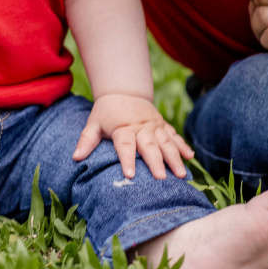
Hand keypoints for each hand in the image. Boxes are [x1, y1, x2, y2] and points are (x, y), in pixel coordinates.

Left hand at [73, 94, 193, 179]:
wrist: (123, 90)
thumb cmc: (106, 112)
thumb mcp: (93, 123)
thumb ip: (87, 140)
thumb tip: (76, 157)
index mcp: (122, 127)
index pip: (124, 144)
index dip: (127, 159)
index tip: (129, 175)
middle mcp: (140, 127)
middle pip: (148, 145)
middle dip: (156, 161)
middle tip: (161, 178)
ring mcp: (153, 125)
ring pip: (165, 141)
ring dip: (174, 157)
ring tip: (181, 174)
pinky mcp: (162, 124)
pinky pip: (174, 135)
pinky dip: (183, 145)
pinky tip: (191, 157)